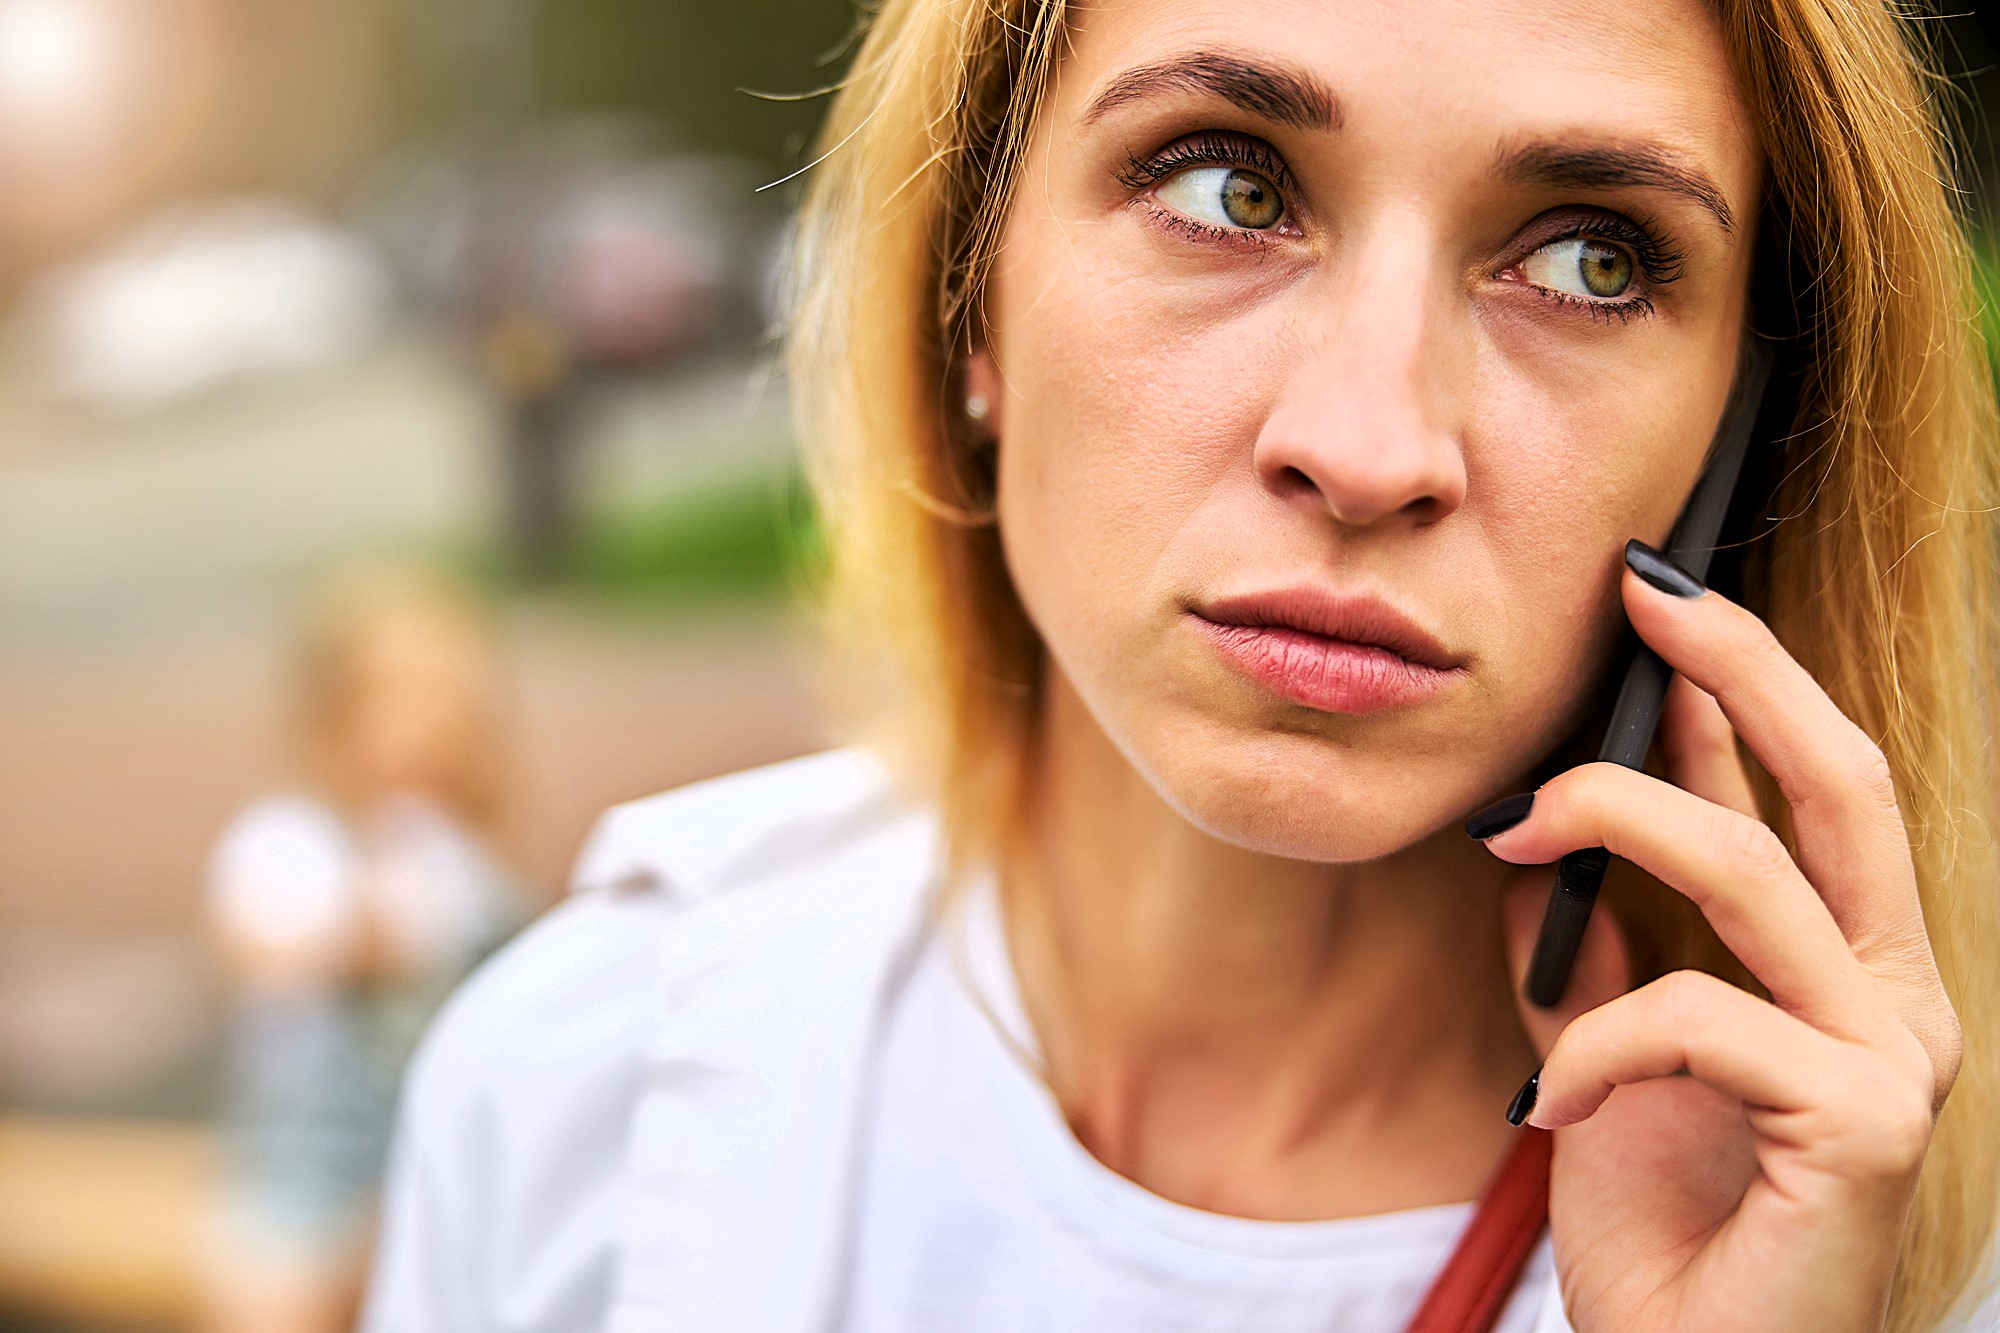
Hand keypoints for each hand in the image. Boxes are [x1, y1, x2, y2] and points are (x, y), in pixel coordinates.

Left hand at [1476, 542, 1960, 1332]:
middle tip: (1642, 593)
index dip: (1738, 681)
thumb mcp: (1606, 1062)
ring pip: (1754, 873)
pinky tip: (1550, 1103)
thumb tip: (1543, 850)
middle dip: (1741, 668)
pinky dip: (1599, 1042)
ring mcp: (1895, 1058)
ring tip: (1508, 833)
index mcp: (1843, 970)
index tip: (1653, 594)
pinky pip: (1701, 1018)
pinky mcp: (1866, 1124)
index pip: (1803, 791)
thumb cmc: (1665, 1233)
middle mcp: (1894, 997)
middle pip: (1836, 784)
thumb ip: (1591, 959)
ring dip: (1614, 821)